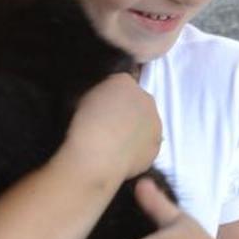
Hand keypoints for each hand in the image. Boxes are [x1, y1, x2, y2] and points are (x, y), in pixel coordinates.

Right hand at [64, 73, 162, 188]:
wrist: (96, 157)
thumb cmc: (83, 126)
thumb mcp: (81, 98)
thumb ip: (98, 94)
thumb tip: (102, 100)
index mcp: (124, 81)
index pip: (121, 84)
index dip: (111, 97)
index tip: (102, 109)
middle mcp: (145, 98)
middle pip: (138, 102)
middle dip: (128, 111)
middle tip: (110, 126)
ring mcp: (155, 122)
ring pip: (146, 123)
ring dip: (136, 129)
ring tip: (117, 144)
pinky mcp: (156, 146)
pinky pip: (148, 144)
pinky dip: (139, 149)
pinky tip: (123, 156)